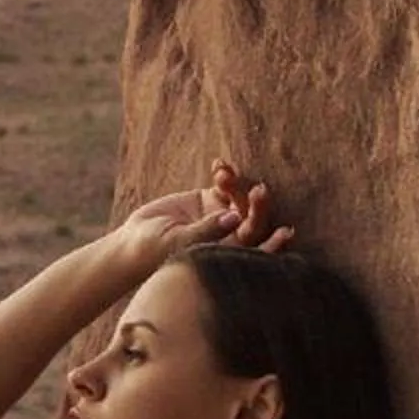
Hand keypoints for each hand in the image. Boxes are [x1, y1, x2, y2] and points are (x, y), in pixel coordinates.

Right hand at [111, 159, 295, 267]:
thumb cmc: (154, 252)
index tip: (285, 231)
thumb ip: (207, 230)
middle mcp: (230, 237)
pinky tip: (218, 164)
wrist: (132, 242)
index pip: (258, 250)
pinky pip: (224, 184)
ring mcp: (221, 216)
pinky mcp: (208, 200)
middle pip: (253, 220)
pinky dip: (224, 172)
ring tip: (221, 173)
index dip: (274, 243)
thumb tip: (236, 217)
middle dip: (258, 205)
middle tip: (259, 190)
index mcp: (228, 255)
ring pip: (239, 198)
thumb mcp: (178, 242)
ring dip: (235, 184)